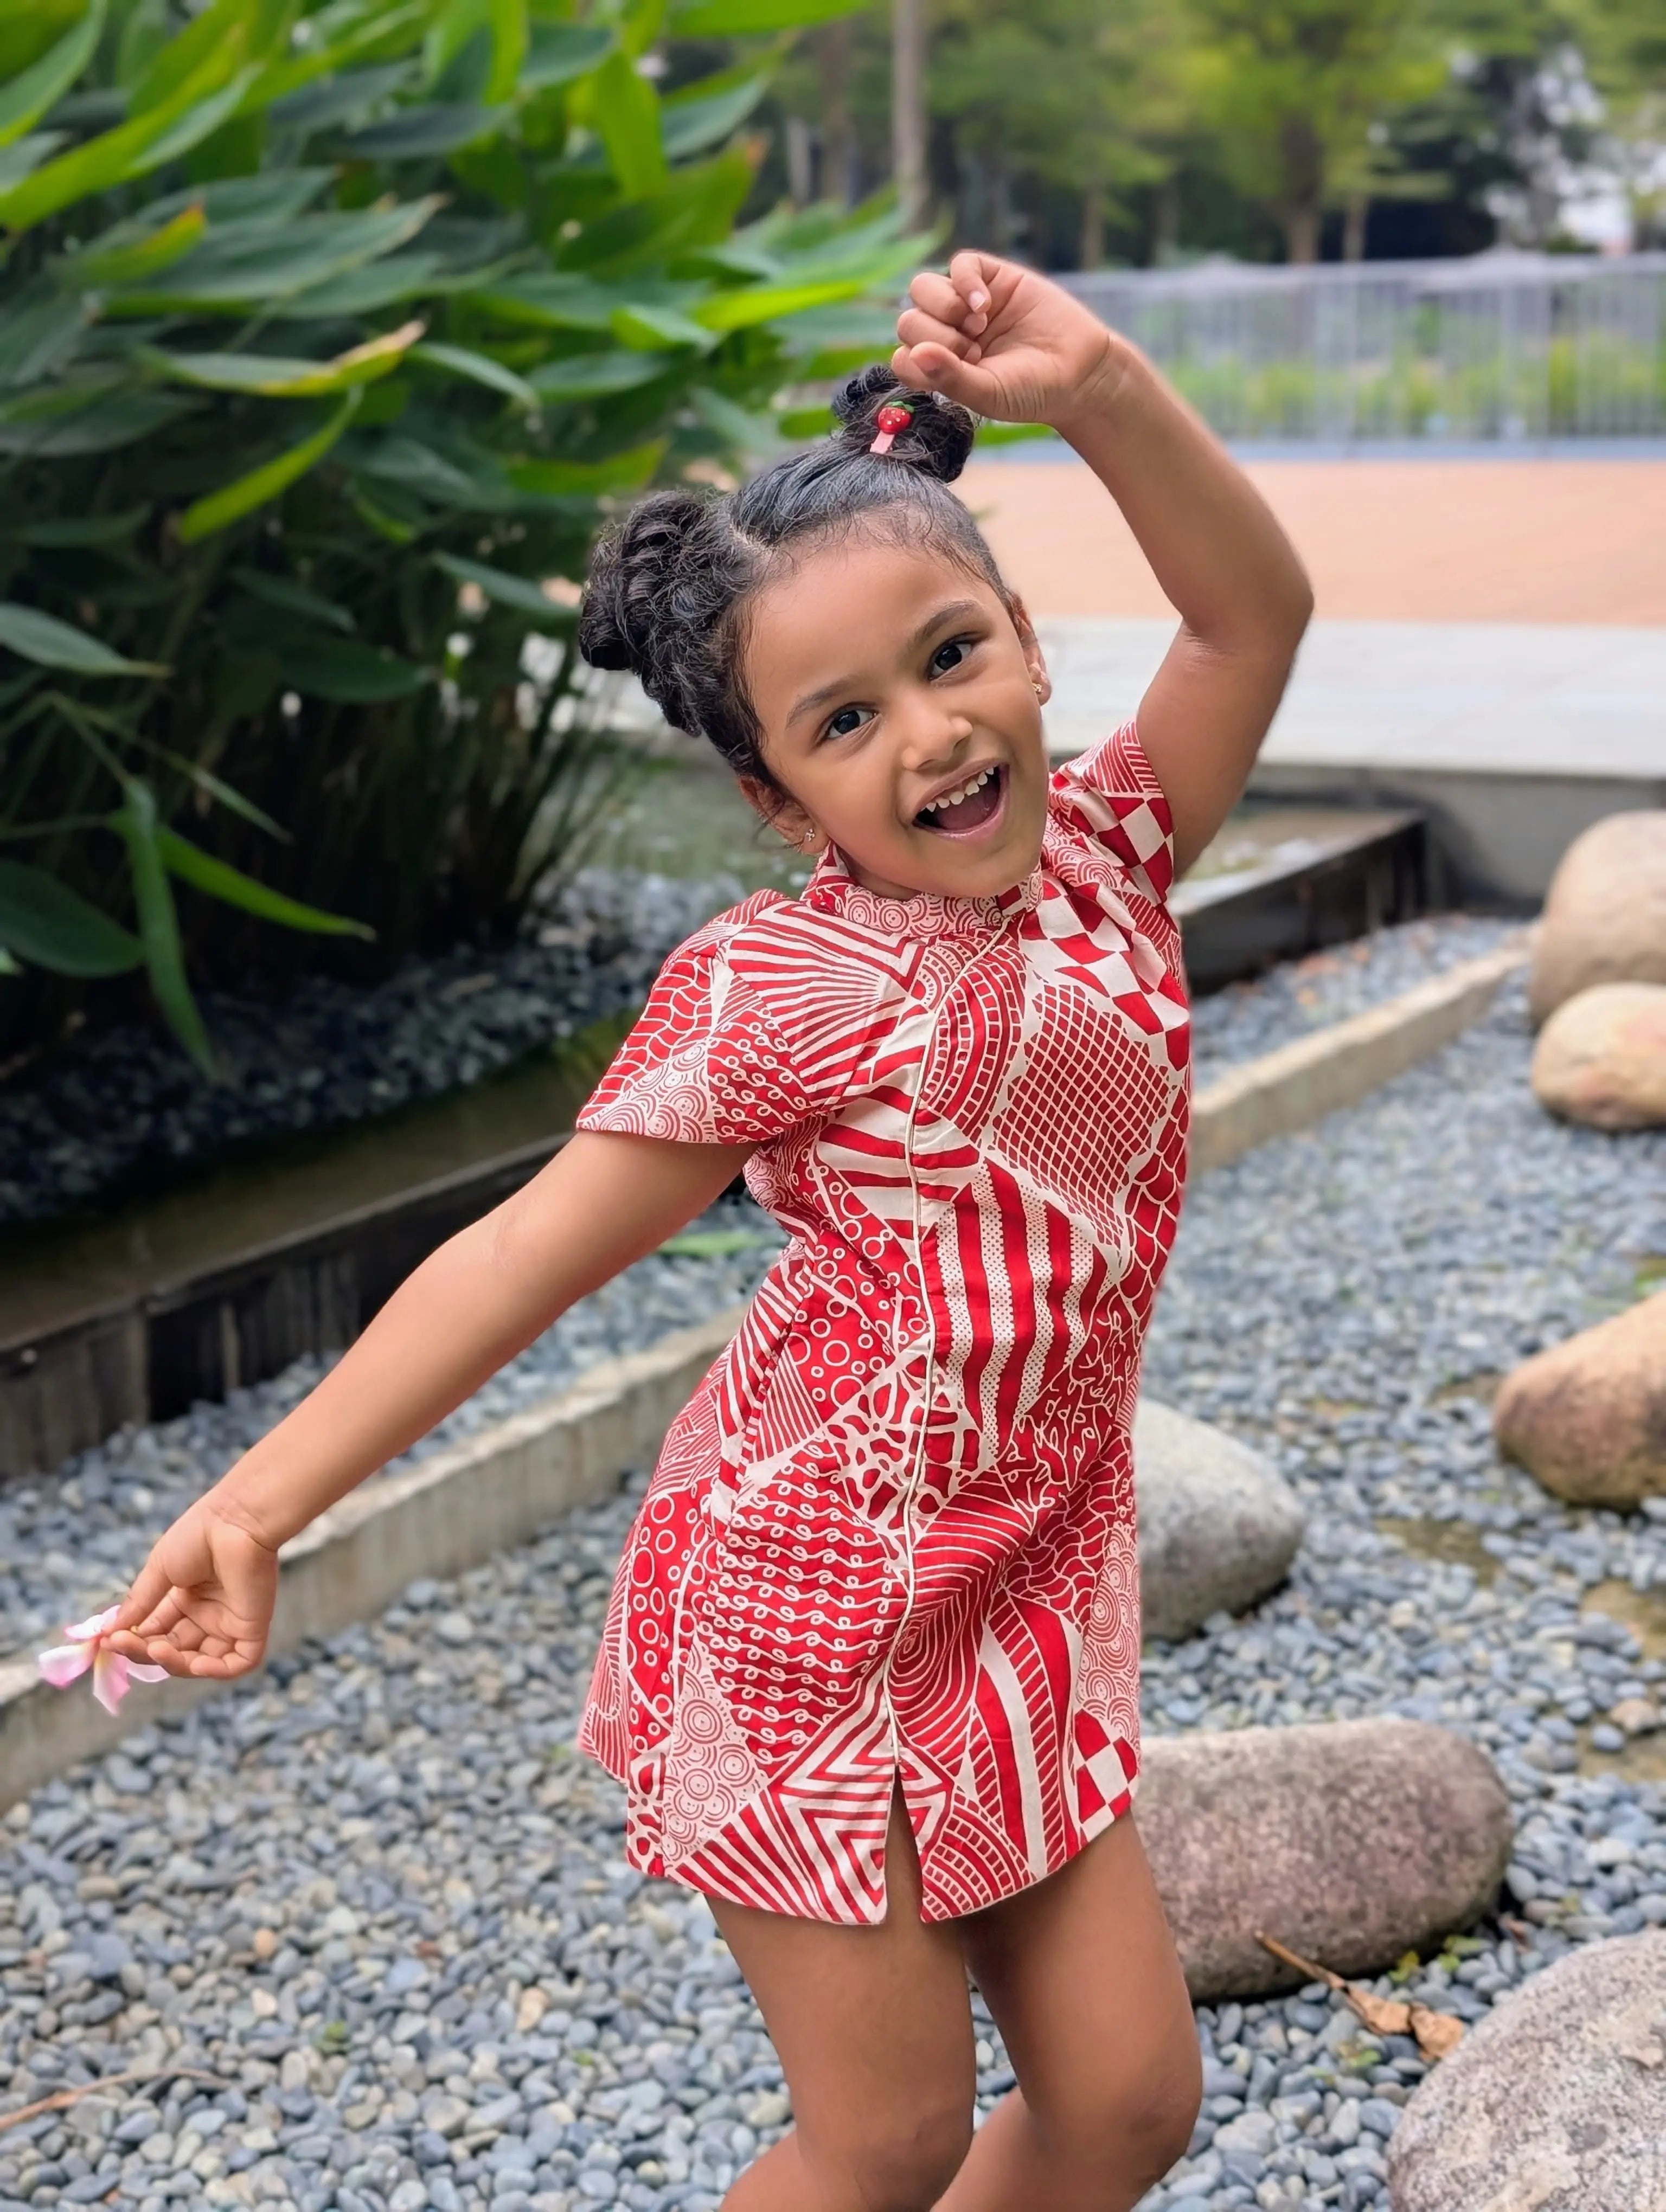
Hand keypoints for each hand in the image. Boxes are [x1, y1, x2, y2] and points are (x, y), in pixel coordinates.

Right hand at [104, 1488, 279, 1680]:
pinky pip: (236, 1664)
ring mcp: (230, 1623)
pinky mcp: (253, 1628)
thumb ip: (139, 1603)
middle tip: (123, 1644)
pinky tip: (194, 1663)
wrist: (235, 1519)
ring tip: (154, 1648)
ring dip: (174, 1663)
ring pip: (200, 1662)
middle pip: (174, 1650)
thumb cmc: (198, 1535)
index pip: (158, 1633)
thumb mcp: (160, 1570)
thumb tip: (110, 1633)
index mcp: (187, 1600)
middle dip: (146, 1652)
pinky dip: (214, 1670)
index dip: (135, 1641)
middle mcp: (208, 1615)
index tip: (109, 1641)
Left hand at [892, 250, 1125, 429]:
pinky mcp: (991, 277)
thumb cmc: (1031, 390)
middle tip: (973, 350)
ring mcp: (967, 304)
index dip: (920, 362)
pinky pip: (960, 263)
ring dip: (943, 305)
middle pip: (908, 320)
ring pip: (923, 287)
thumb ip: (949, 377)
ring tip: (977, 325)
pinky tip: (986, 303)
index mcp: (941, 367)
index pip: (903, 357)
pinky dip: (966, 281)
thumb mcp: (987, 393)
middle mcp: (949, 333)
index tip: (958, 372)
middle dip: (936, 336)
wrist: (1079, 370)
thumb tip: (913, 353)